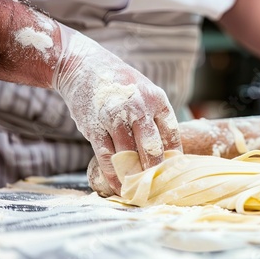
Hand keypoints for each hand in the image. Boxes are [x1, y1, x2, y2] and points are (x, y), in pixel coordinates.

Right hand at [52, 24, 180, 194]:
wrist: (84, 66)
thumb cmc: (121, 84)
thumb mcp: (146, 92)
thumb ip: (156, 118)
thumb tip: (169, 153)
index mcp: (157, 99)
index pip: (172, 135)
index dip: (175, 159)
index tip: (175, 175)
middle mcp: (138, 107)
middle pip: (153, 148)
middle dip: (156, 172)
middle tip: (158, 188)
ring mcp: (114, 117)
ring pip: (129, 156)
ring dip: (134, 177)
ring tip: (139, 192)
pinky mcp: (94, 127)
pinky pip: (106, 157)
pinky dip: (113, 175)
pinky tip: (118, 186)